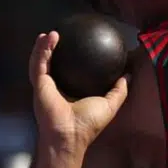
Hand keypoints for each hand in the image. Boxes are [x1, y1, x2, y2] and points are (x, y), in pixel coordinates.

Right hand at [29, 31, 128, 149]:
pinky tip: (49, 37)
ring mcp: (45, 86)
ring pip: (42, 61)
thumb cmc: (89, 123)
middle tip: (62, 36)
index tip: (81, 44)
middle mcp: (56, 88)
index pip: (71, 72)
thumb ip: (119, 90)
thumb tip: (128, 75)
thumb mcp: (110, 104)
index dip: (74, 59)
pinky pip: (40, 63)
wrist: (70, 135)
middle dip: (54, 51)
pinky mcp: (39, 85)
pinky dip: (42, 49)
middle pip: (54, 65)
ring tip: (52, 32)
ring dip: (45, 46)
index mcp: (71, 92)